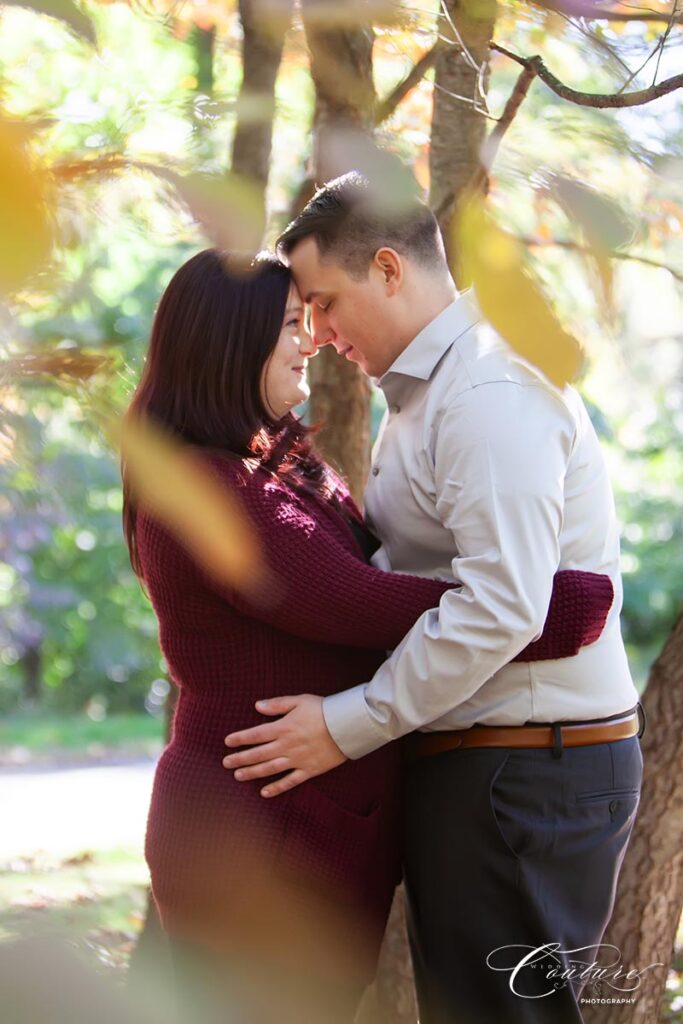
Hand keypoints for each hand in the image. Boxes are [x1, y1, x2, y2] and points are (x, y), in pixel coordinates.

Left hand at [223, 694, 346, 797]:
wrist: (346, 726)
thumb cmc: (323, 710)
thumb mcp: (299, 700)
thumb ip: (278, 704)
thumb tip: (257, 706)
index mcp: (283, 728)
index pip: (256, 734)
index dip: (240, 738)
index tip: (227, 742)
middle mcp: (287, 746)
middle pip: (258, 754)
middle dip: (240, 758)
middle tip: (225, 763)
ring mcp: (297, 760)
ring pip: (269, 769)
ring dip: (252, 773)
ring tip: (238, 776)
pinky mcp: (309, 770)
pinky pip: (290, 782)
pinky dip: (276, 788)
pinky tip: (264, 792)